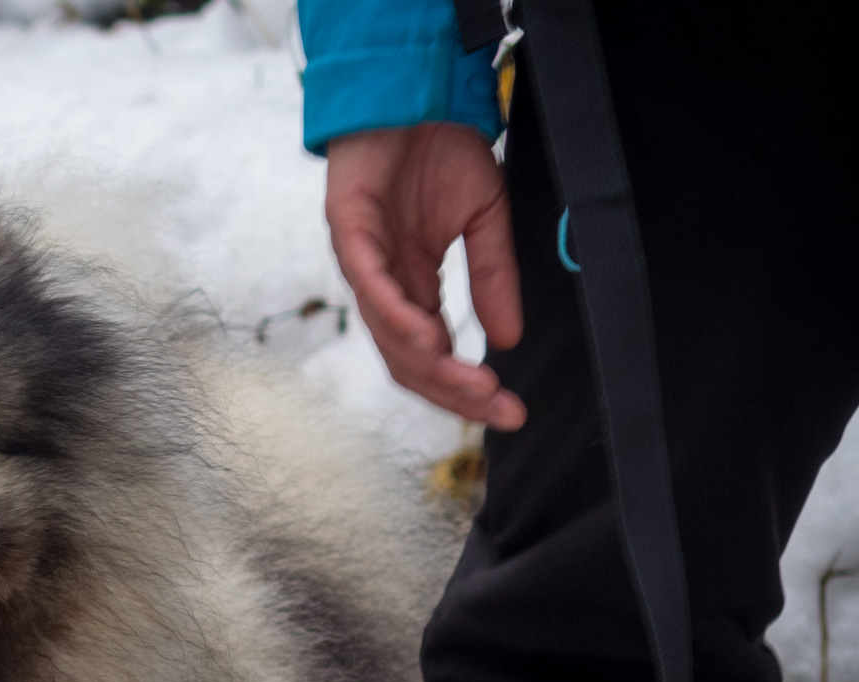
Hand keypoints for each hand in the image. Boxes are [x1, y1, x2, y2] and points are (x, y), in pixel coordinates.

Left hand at [325, 124, 525, 428]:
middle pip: (411, 360)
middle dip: (454, 390)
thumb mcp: (485, 219)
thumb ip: (493, 278)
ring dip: (432, 364)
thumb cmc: (440, 152)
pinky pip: (371, 287)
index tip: (510, 408)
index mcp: (414, 286)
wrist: (416, 95)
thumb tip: (507, 340)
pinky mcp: (348, 232)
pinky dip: (398, 316)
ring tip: (471, 385)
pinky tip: (429, 339)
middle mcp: (384, 285)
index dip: (467, 386)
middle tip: (498, 408)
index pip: (436, 354)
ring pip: (391, 334)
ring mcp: (363, 262)